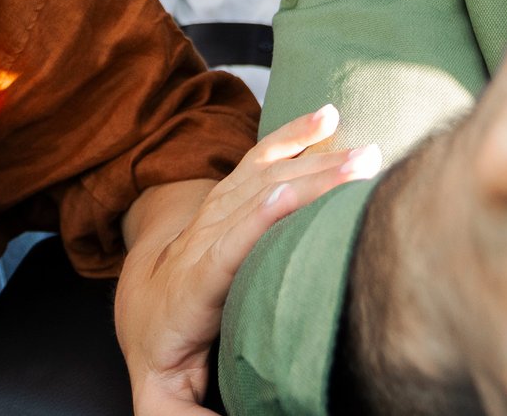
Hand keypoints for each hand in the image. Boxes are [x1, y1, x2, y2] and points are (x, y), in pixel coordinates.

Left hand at [116, 105, 381, 415]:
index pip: (220, 251)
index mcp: (188, 289)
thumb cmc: (161, 348)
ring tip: (365, 150)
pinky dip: (294, 133)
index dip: (251, 224)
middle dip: (308, 181)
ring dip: (315, 159)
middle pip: (254, 202)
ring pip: (264, 176)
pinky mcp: (235, 193)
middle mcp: (202, 239)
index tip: (284, 199)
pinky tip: (327, 117)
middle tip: (364, 169)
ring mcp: (218, 210)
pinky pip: (264, 156)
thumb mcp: (158, 394)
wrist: (141, 295)